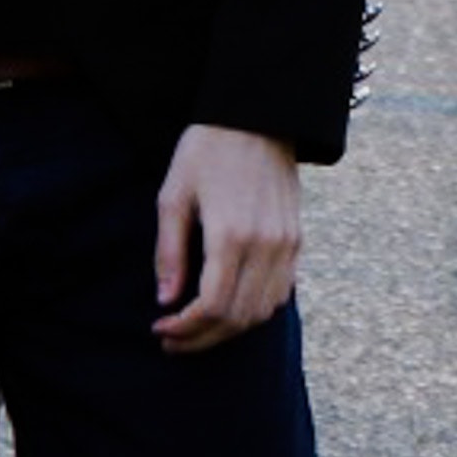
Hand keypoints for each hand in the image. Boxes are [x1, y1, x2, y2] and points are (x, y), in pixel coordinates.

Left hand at [151, 124, 302, 352]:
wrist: (258, 115)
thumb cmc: (207, 150)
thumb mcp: (174, 195)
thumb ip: (169, 251)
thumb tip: (165, 300)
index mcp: (231, 234)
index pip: (213, 306)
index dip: (186, 328)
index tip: (160, 329)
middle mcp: (266, 245)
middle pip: (238, 317)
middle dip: (202, 338)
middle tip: (172, 341)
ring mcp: (286, 244)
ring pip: (263, 312)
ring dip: (228, 330)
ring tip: (197, 330)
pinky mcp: (296, 240)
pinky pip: (280, 293)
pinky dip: (254, 311)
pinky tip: (227, 308)